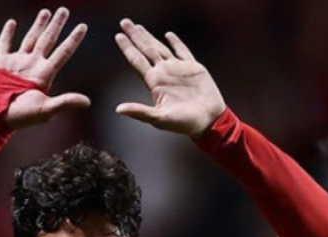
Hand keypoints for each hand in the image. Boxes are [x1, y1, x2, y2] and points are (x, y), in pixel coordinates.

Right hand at [0, 8, 89, 128]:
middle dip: (56, 25)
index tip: (83, 26)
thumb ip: (66, 103)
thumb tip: (88, 102)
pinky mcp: (1, 62)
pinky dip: (8, 33)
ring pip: (30, 38)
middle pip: (48, 40)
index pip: (63, 52)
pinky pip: (5, 44)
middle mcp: (33, 65)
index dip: (73, 39)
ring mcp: (18, 62)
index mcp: (44, 74)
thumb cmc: (21, 116)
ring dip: (38, 25)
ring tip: (46, 11)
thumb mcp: (46, 109)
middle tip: (64, 10)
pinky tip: (12, 22)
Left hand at [114, 19, 225, 135]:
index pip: (137, 60)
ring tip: (138, 27)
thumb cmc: (184, 123)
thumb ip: (140, 112)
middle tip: (124, 22)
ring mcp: (178, 69)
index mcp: (155, 82)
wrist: (209, 121)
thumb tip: (118, 109)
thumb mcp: (159, 119)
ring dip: (150, 37)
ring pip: (160, 48)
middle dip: (135, 36)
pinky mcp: (194, 68)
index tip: (118, 35)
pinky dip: (176, 42)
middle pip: (146, 50)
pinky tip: (169, 35)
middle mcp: (164, 73)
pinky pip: (183, 51)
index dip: (127, 48)